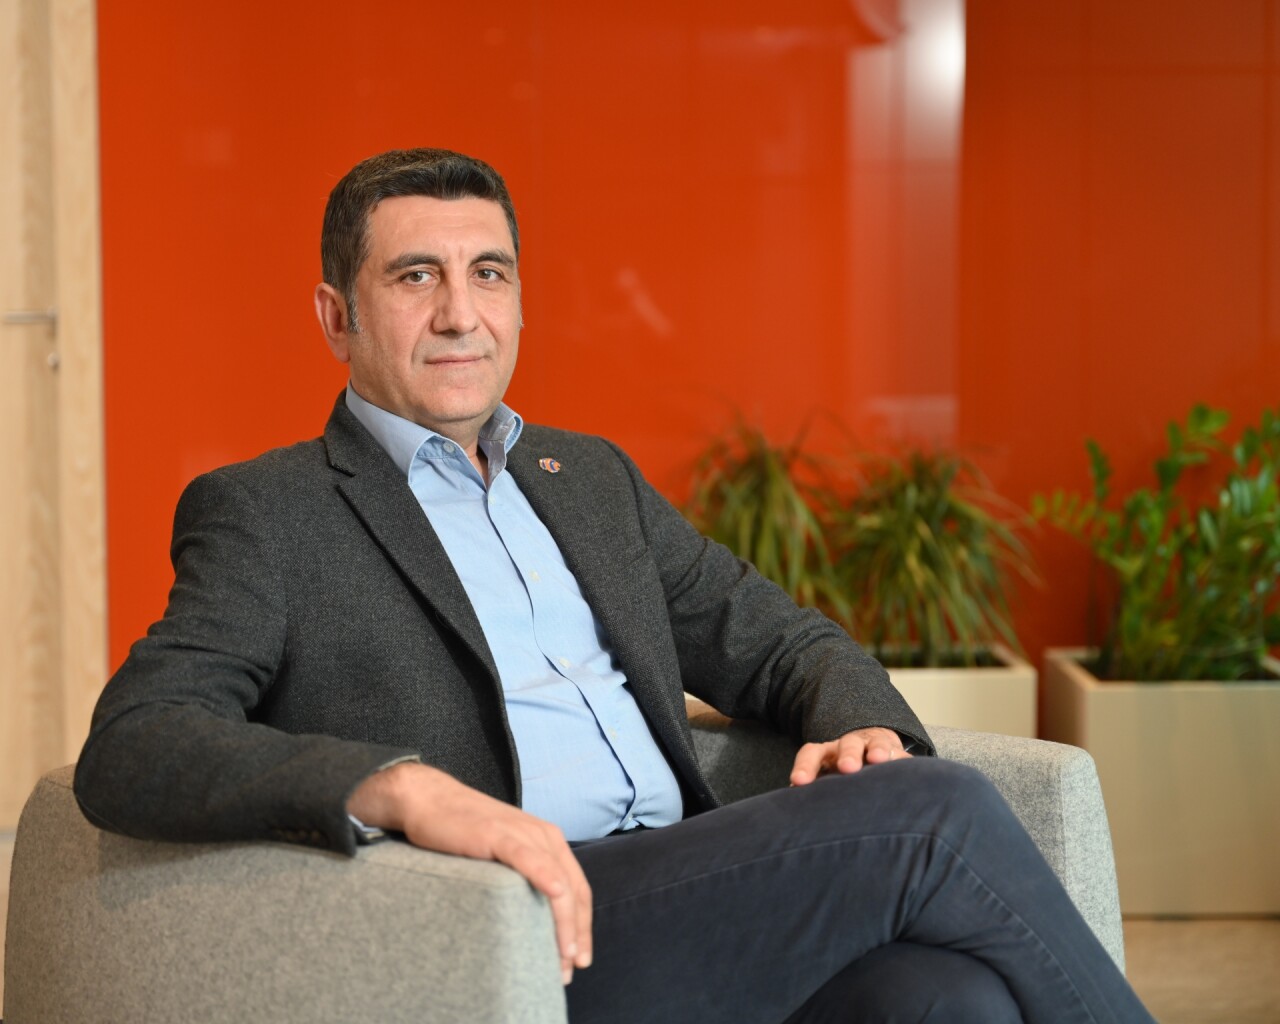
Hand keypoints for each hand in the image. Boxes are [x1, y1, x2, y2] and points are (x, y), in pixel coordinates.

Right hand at [347, 762, 591, 985]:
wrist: (429, 800)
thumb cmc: (462, 831)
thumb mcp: (502, 853)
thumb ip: (521, 875)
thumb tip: (529, 917)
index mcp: (548, 841)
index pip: (577, 888)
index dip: (582, 925)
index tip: (579, 958)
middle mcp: (543, 835)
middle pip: (572, 889)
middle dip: (575, 932)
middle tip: (571, 968)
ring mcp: (522, 833)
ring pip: (557, 879)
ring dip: (564, 920)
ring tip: (563, 954)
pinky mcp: (499, 833)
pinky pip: (528, 857)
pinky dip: (545, 875)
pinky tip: (555, 893)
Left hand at [789, 727, 911, 785]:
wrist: (871, 750)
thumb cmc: (841, 776)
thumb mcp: (826, 781)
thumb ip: (814, 795)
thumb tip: (796, 821)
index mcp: (827, 754)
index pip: (812, 753)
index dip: (804, 766)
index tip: (798, 783)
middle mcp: (850, 746)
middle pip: (847, 745)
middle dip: (847, 754)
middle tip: (847, 767)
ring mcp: (875, 746)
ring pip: (875, 744)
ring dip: (877, 750)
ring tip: (878, 758)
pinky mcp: (896, 752)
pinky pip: (901, 754)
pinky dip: (903, 760)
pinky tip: (909, 771)